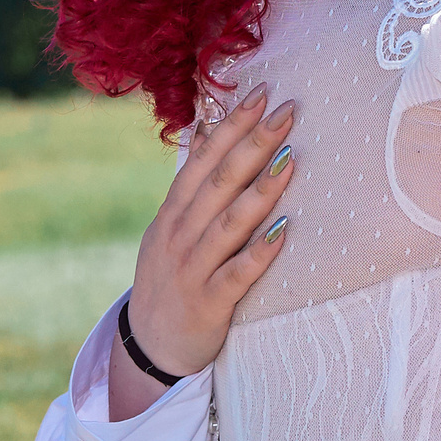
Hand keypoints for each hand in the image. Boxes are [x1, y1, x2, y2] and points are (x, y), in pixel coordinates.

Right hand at [109, 85, 297, 419]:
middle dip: (253, 143)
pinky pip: (237, 275)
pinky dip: (259, 253)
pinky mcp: (208, 303)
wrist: (149, 348)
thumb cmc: (173, 279)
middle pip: (218, 182)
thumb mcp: (172, 229)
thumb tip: (209, 131)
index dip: (232, 125)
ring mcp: (192, 269)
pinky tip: (284, 233)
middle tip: (287, 110)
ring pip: (228, 223)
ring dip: (261, 190)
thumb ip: (194, 187)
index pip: (203, 159)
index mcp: (173, 213)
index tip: (261, 92)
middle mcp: (180, 235)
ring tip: (291, 159)